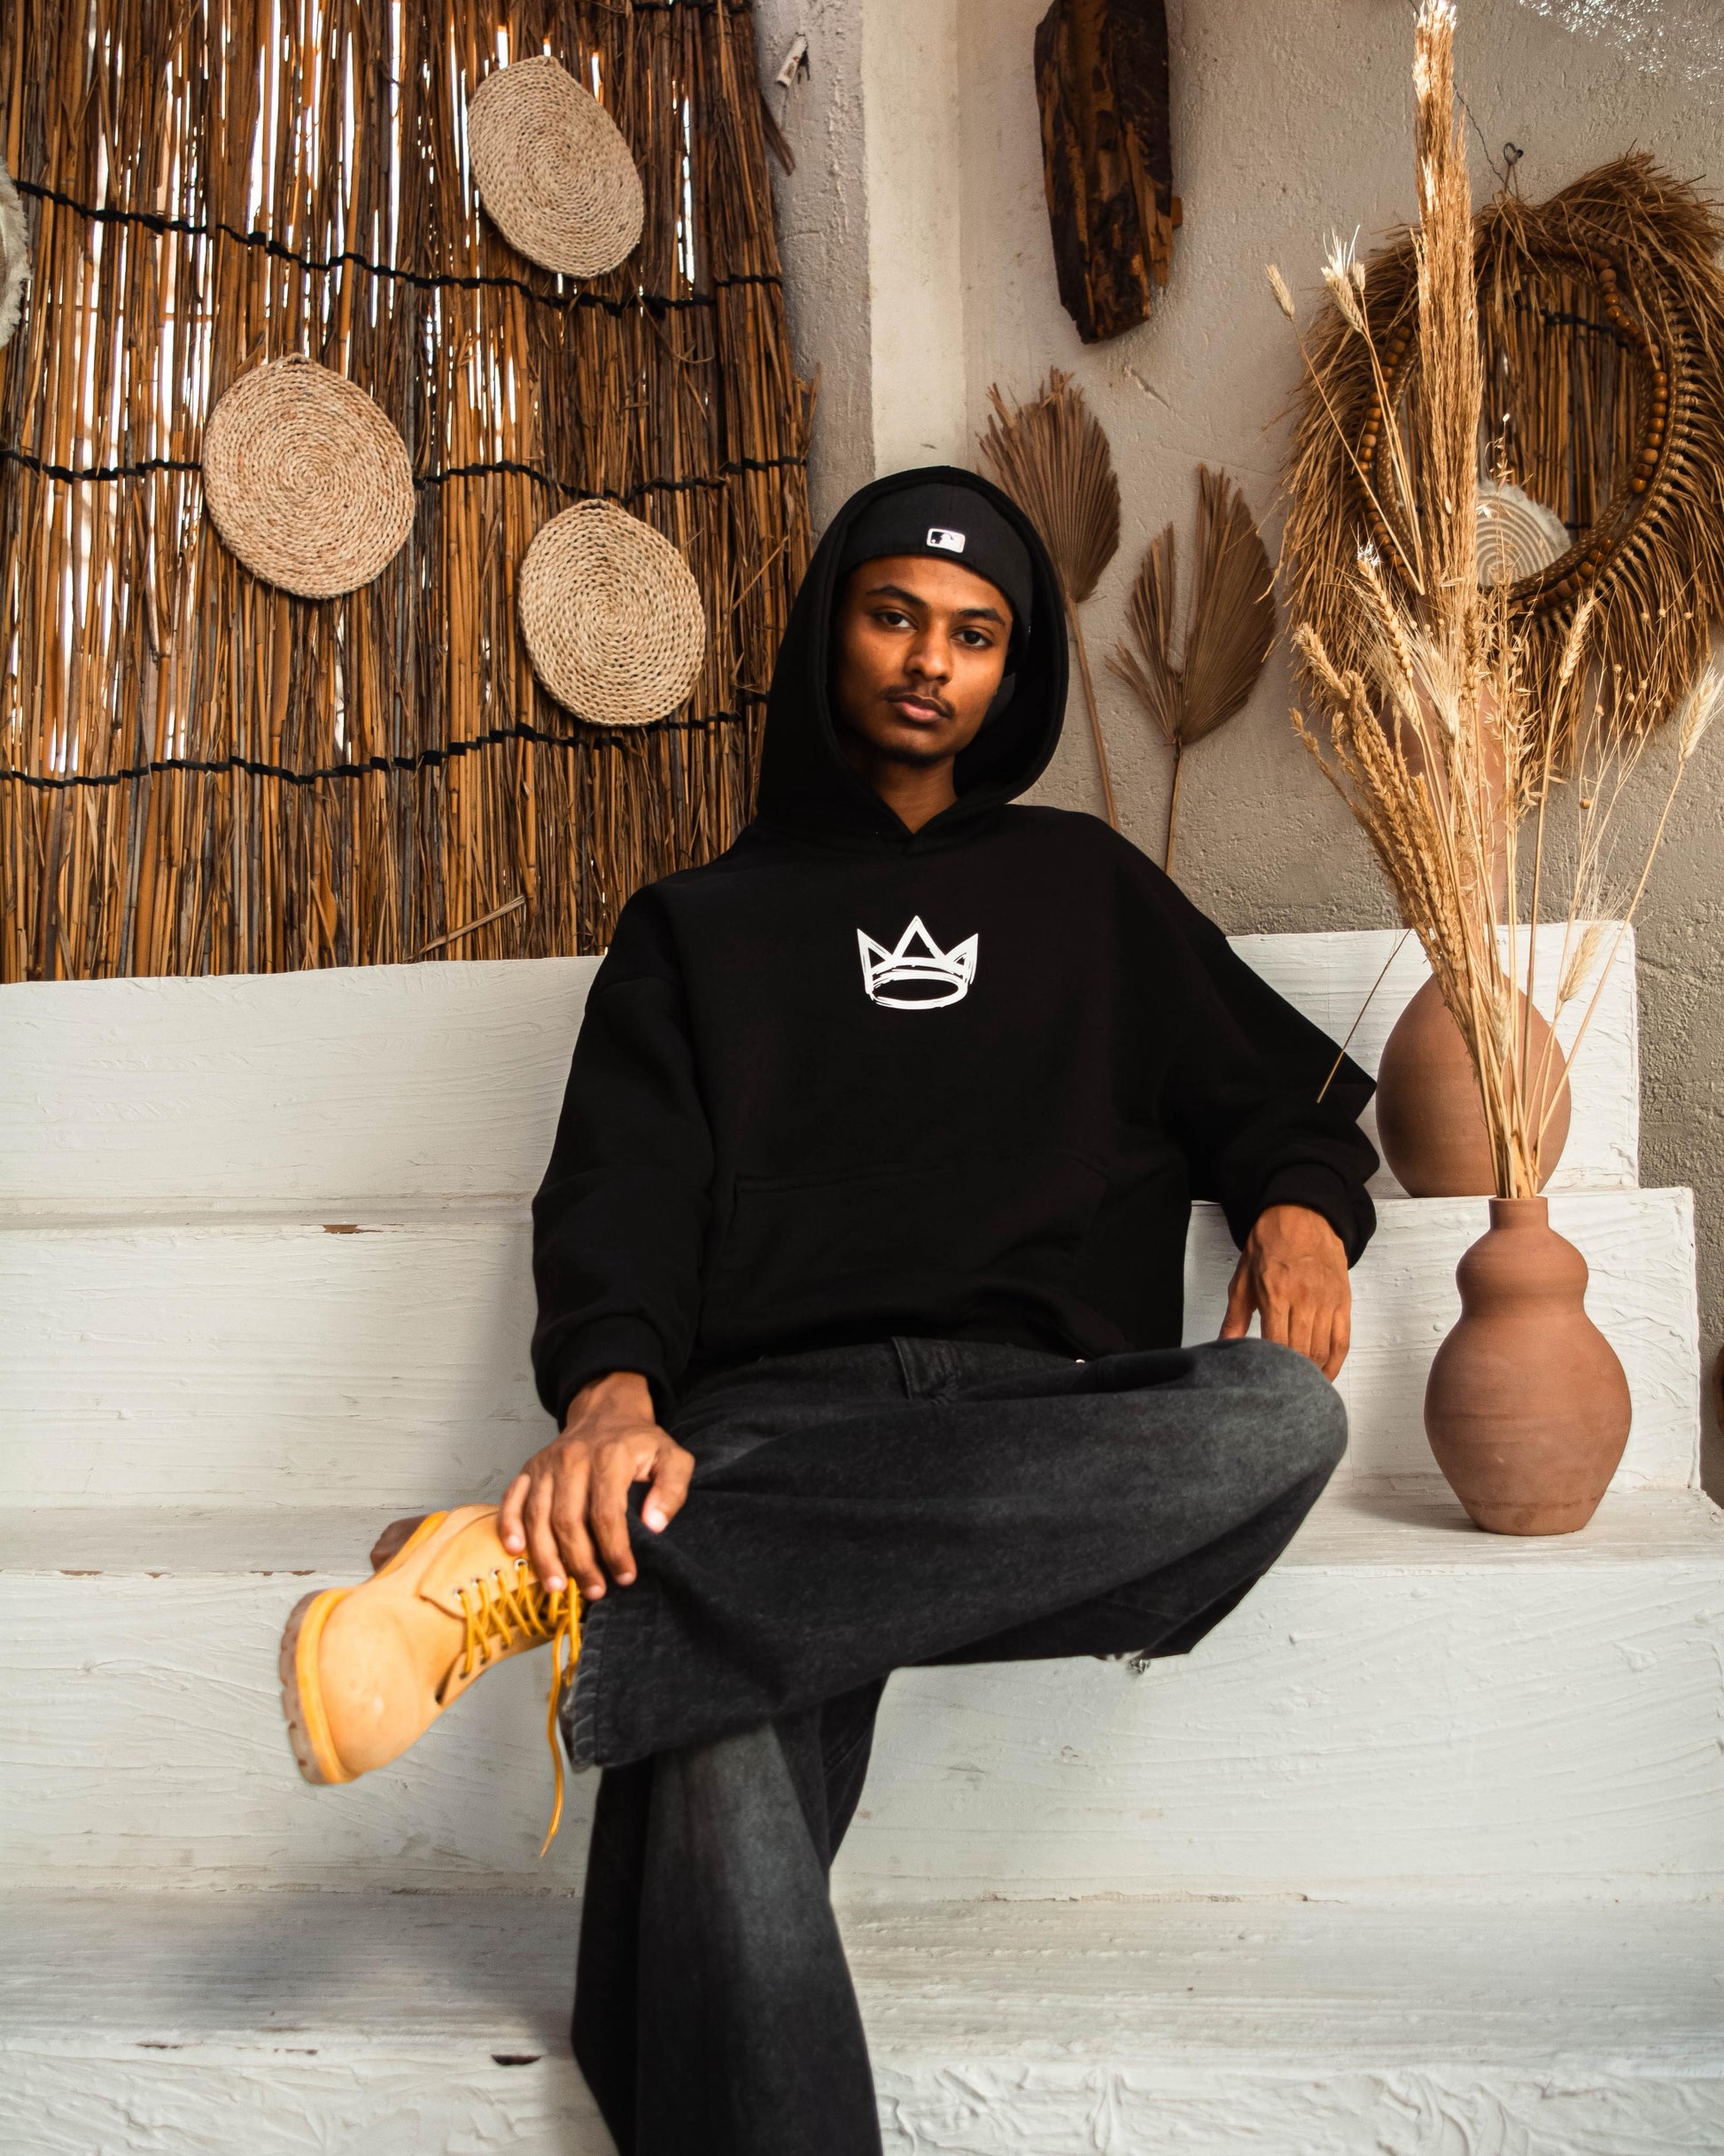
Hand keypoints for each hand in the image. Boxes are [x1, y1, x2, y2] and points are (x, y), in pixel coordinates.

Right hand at [499, 1371, 693, 1600]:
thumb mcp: (672, 1457)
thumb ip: (672, 1489)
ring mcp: (546, 1464)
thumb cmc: (640, 1443)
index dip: (615, 1550)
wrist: (607, 1412)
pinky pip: (512, 1499)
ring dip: (546, 1556)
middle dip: (581, 1562)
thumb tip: (655, 1525)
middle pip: (568, 1520)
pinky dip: (509, 1525)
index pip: (607, 1513)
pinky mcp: (529, 1469)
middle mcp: (572, 1459)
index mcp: (609, 1457)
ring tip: (558, 1586)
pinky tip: (514, 1550)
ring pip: (538, 1516)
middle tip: (594, 1591)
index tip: (625, 1576)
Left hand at [1220, 1203, 1350, 1379]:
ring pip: (1322, 1350)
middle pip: (1301, 1352)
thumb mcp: (1243, 1280)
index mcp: (1276, 1293)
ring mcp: (1327, 1301)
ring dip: (1312, 1373)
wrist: (1301, 1215)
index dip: (1273, 1369)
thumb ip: (1235, 1317)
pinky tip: (1324, 1375)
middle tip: (1280, 1390)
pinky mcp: (1343, 1301)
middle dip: (1291, 1376)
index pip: (1277, 1344)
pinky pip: (1342, 1340)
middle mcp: (1304, 1298)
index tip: (1265, 1382)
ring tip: (1299, 1387)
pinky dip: (1334, 1362)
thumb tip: (1223, 1347)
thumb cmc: (1269, 1246)